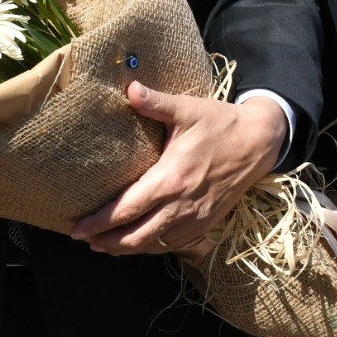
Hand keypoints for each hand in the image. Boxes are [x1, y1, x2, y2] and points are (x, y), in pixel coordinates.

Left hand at [72, 84, 285, 254]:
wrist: (259, 143)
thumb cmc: (220, 124)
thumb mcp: (187, 109)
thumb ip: (156, 102)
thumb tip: (130, 88)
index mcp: (171, 180)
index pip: (126, 209)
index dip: (99, 223)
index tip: (76, 228)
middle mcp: (181, 206)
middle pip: (135, 237)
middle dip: (106, 242)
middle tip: (83, 239)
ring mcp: (195, 219)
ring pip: (154, 246)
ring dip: (126, 249)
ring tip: (103, 245)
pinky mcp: (206, 224)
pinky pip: (172, 244)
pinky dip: (151, 247)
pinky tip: (138, 243)